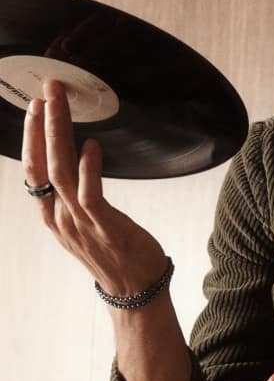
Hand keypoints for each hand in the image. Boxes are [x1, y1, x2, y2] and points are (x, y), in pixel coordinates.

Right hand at [21, 79, 166, 294]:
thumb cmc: (114, 252)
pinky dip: (89, 167)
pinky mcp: (103, 226)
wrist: (134, 290)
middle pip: (41, 163)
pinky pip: (89, 193)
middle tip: (46, 90)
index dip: (31, 136)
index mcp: (53, 214)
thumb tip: (80, 159)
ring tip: (58, 105)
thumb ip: (77, 195)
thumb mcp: (86, 223)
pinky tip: (93, 145)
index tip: (35, 106)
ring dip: (58, 135)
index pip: (33, 168)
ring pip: (60, 172)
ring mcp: (79, 223)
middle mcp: (59, 217)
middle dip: (40, 124)